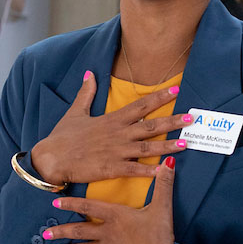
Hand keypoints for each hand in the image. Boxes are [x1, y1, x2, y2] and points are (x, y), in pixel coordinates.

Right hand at [30, 71, 188, 184]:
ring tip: (185, 143)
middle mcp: (118, 134)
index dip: (159, 97)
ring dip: (168, 146)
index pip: (140, 105)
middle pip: (150, 126)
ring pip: (147, 148)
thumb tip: (89, 73)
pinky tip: (164, 170)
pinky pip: (135, 170)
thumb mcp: (75, 111)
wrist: (51, 158)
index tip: (176, 90)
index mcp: (112, 120)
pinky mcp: (111, 169)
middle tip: (191, 118)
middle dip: (172, 121)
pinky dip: (150, 170)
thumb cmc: (62, 137)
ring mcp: (116, 152)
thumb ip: (86, 93)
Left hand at [46, 157, 176, 243]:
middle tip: (45, 232)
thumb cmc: (161, 234)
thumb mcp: (163, 206)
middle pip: (80, 230)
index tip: (55, 202)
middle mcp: (108, 232)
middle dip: (62, 231)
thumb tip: (168, 163)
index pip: (89, 206)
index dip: (71, 203)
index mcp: (116, 215)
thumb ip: (164, 183)